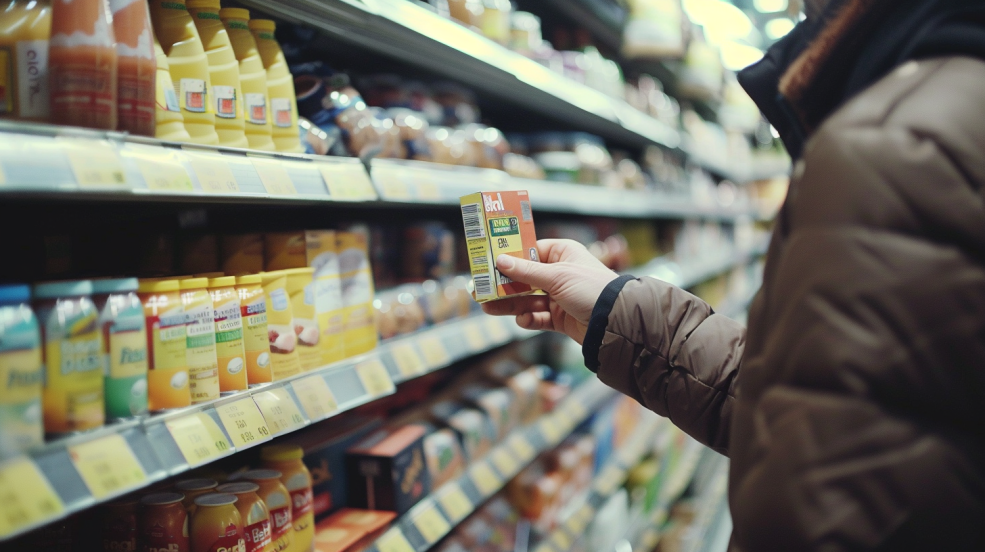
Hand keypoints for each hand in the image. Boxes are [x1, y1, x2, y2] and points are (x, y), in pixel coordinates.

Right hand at [481, 239, 618, 343]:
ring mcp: (560, 297)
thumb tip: (500, 260)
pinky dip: (529, 319)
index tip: (489, 261)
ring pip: (528, 299)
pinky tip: (522, 320)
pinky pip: (538, 318)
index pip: (531, 251)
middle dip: (505, 285)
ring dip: (509, 304)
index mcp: (563, 254)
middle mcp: (560, 274)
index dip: (510, 256)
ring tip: (488, 308)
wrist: (615, 321)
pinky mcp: (561, 318)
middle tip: (481, 289)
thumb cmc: (591, 288)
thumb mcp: (557, 276)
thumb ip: (526, 271)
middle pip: (525, 278)